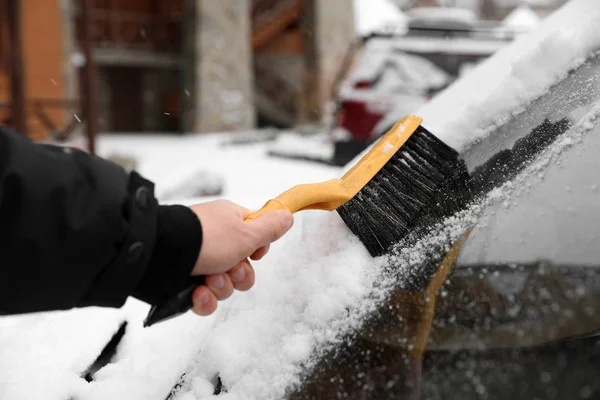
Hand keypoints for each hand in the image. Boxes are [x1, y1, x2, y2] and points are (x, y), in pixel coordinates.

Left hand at [187, 200, 293, 315]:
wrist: (161, 254)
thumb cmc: (206, 238)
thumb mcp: (246, 232)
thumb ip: (270, 228)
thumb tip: (287, 214)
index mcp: (230, 222)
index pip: (254, 238)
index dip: (257, 251)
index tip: (253, 253)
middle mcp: (216, 241)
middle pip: (242, 267)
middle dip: (239, 275)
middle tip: (230, 269)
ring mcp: (199, 261)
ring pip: (224, 285)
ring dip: (220, 287)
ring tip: (208, 279)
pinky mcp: (184, 281)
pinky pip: (205, 298)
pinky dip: (204, 299)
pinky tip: (198, 294)